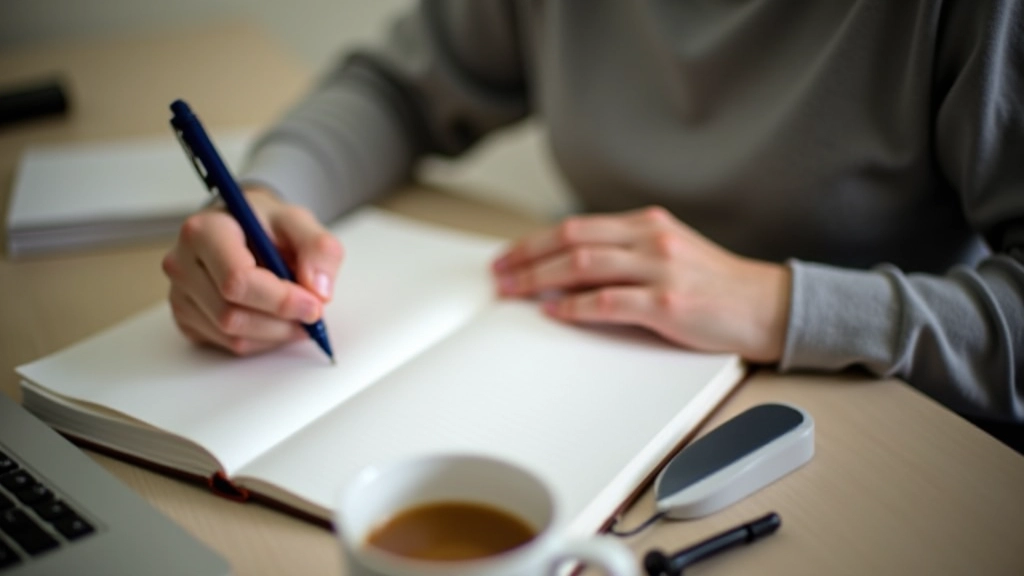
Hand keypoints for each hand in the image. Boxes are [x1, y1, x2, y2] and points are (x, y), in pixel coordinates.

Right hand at [161, 187, 342, 354]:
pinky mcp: (187, 319)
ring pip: (232, 336)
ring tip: (298, 315)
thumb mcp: (299, 222)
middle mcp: (182, 264)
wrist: (241, 228)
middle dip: (281, 322)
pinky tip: (275, 319)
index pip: (237, 280)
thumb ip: (319, 249)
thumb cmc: (264, 224)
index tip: (314, 305)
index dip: (280, 300)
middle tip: (312, 314)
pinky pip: (229, 345)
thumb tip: (318, 291)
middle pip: (232, 315)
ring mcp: (180, 295)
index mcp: (204, 232)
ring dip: (276, 334)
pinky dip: (262, 340)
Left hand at [491, 206, 790, 362]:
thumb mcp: (670, 253)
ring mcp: (660, 270)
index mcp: (648, 224)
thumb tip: (573, 267)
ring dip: (540, 278)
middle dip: (528, 256)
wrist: (768, 307)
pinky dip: (574, 307)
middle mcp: (651, 240)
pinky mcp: (667, 305)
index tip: (510, 254)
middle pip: (572, 239)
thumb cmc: (717, 286)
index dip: (536, 240)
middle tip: (499, 272)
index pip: (578, 226)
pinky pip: (608, 302)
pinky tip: (553, 311)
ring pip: (583, 265)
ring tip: (513, 290)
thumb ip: (627, 253)